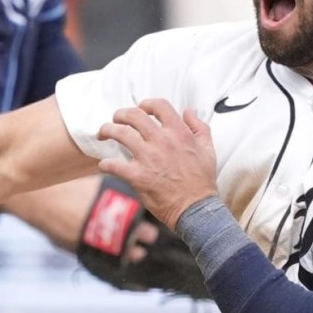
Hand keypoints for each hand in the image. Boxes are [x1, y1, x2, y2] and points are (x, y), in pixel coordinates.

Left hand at [97, 98, 216, 229]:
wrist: (196, 209)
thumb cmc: (202, 181)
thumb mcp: (208, 150)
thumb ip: (199, 127)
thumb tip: (189, 111)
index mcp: (179, 133)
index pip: (159, 106)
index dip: (147, 104)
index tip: (142, 109)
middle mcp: (162, 141)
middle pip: (134, 116)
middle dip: (121, 114)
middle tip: (116, 119)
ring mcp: (148, 158)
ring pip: (119, 134)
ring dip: (107, 130)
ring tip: (103, 134)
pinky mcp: (138, 176)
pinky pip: (114, 165)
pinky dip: (105, 164)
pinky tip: (104, 165)